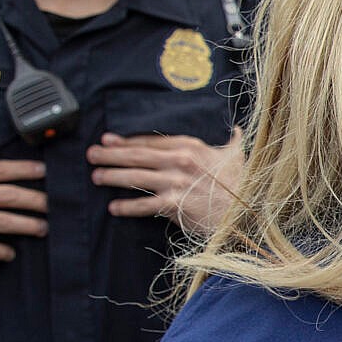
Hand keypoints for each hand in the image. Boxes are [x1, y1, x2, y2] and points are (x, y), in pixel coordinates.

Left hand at [89, 132, 242, 235]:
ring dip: (112, 176)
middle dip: (111, 154)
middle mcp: (180, 161)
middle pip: (137, 155)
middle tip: (92, 154)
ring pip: (136, 177)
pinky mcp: (175, 204)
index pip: (151, 141)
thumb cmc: (244, 183)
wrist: (249, 211)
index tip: (109, 139)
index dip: (127, 140)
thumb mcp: (238, 156)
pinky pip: (144, 205)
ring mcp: (176, 182)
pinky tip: (114, 207)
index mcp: (191, 146)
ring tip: (96, 177)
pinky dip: (127, 206)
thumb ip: (233, 141)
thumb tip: (238, 130)